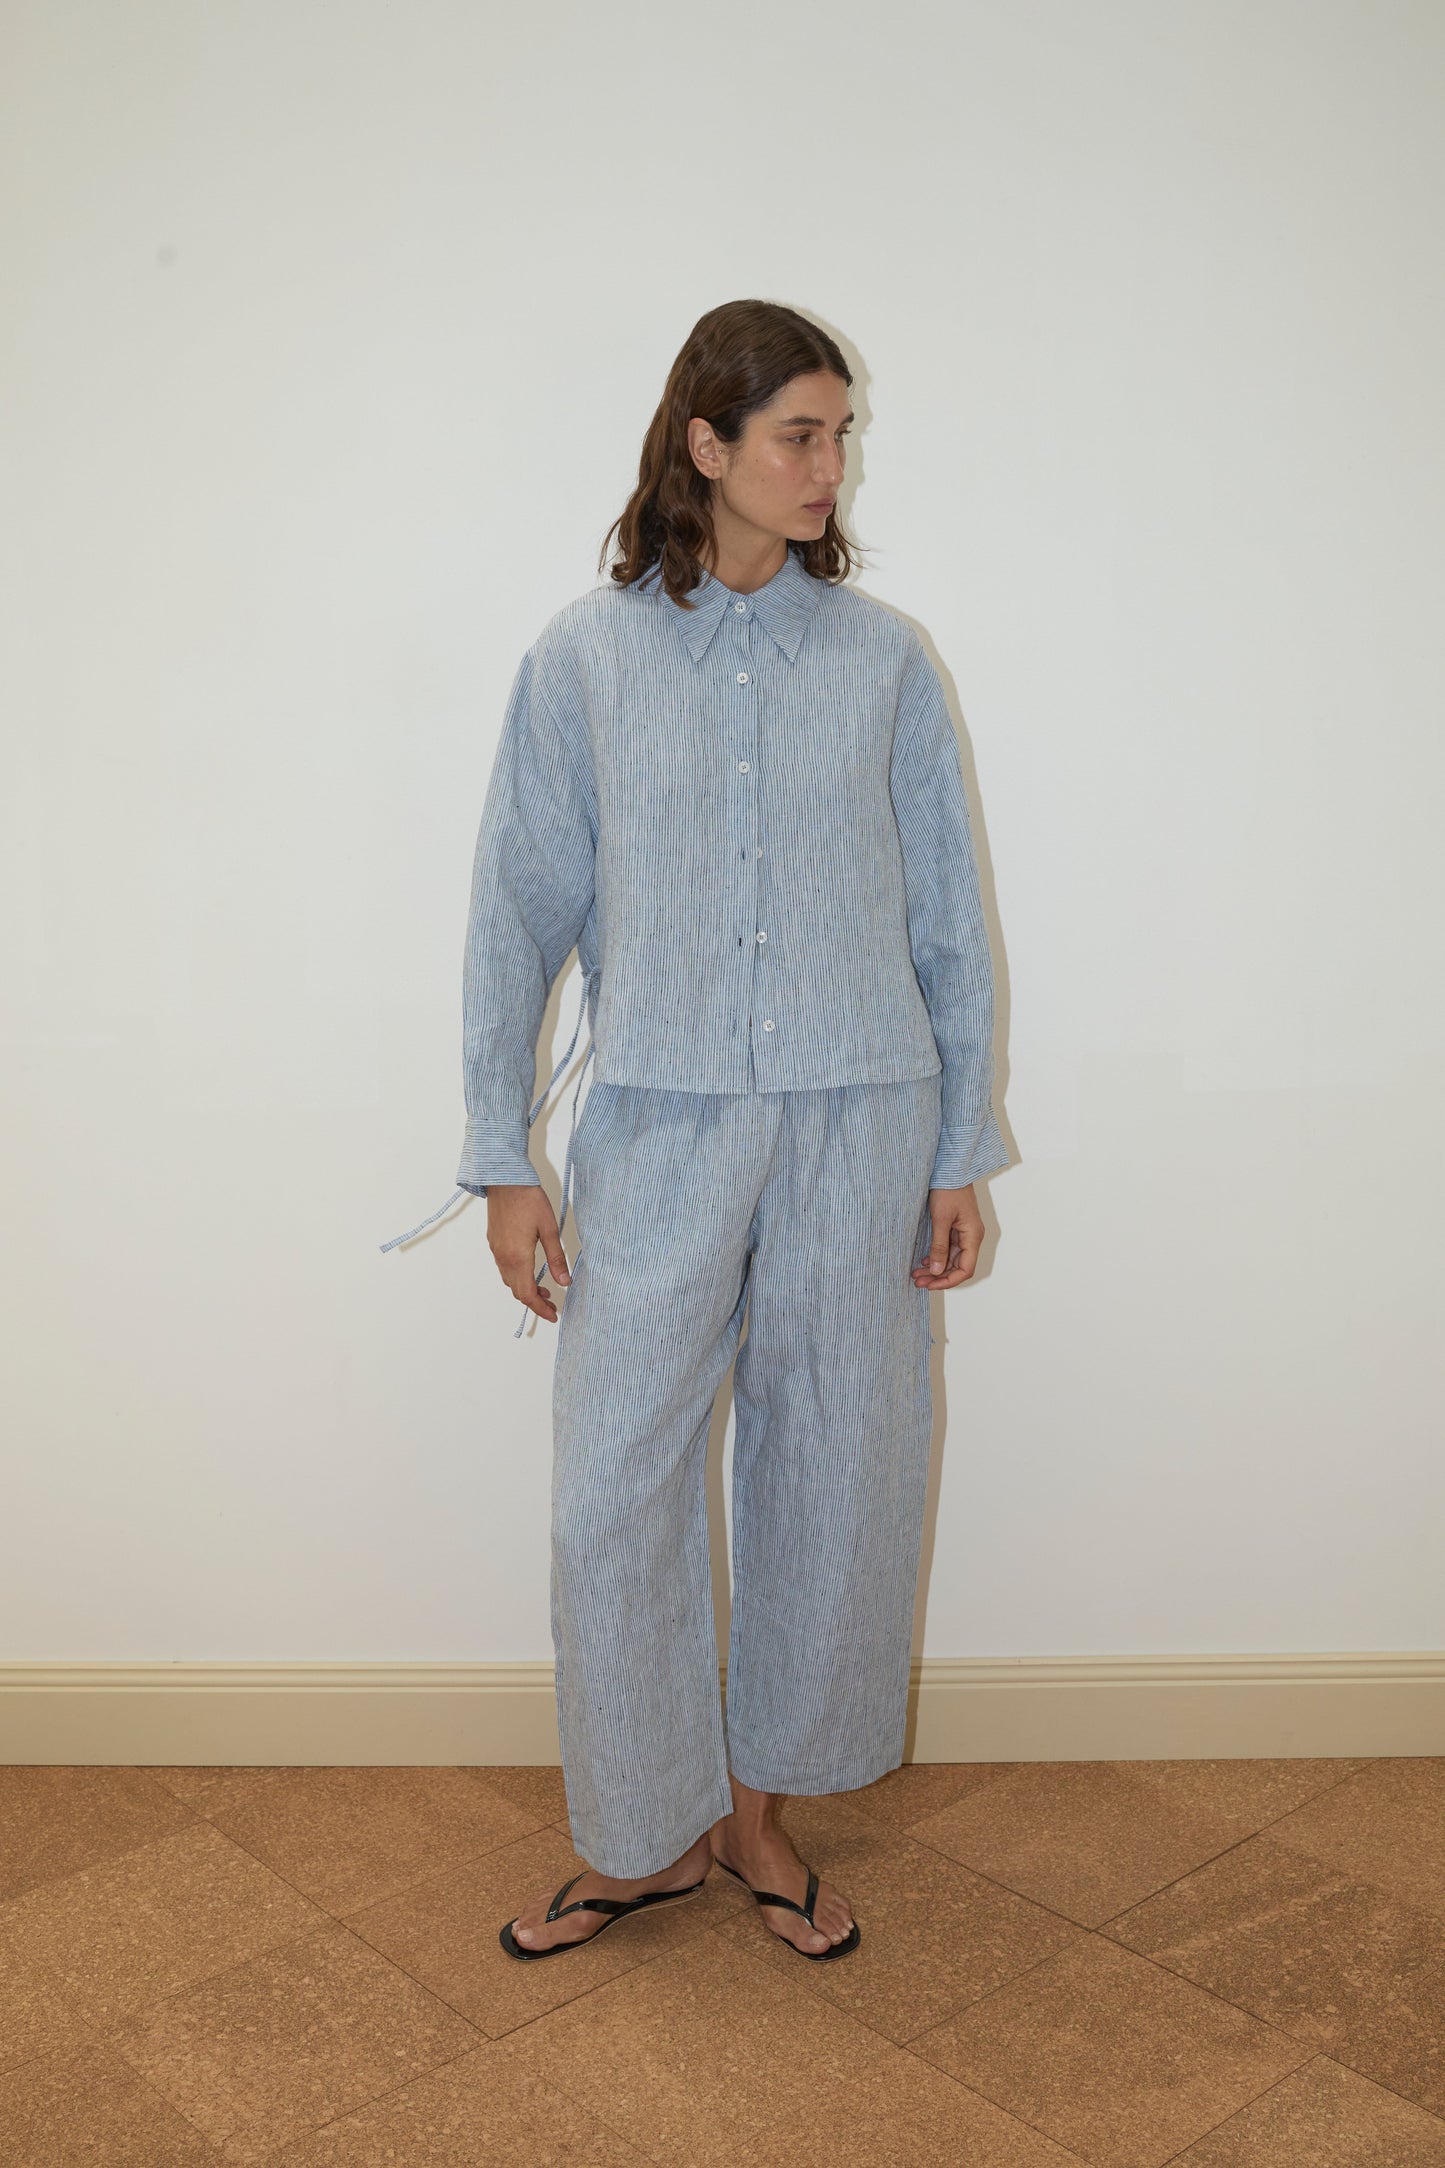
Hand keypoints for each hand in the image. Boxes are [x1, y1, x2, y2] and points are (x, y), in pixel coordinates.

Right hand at [487, 1185, 571, 1324]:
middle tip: (553, 1303)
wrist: (504, 1180)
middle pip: (517, 1291)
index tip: (553, 1315)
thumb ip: (557, 1258)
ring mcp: (496, 1250)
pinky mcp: (494, 1242)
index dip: (540, 1309)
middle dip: (535, 1302)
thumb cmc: (528, 1200)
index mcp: (518, 1258)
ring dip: (525, 1289)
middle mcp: (504, 1258)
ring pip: (509, 1280)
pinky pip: (504, 1268)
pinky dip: (517, 1277)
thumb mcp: (550, 1229)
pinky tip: (529, 1270)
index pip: (528, 1294)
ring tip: (544, 1289)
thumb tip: (565, 1282)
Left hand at [911, 1185, 984, 1290]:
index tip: (930, 1285)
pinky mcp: (956, 1228)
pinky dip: (937, 1257)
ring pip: (952, 1259)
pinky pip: (948, 1249)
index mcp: (973, 1236)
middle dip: (938, 1276)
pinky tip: (923, 1261)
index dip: (948, 1281)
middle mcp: (971, 1237)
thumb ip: (939, 1246)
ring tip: (917, 1274)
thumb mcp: (940, 1219)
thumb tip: (937, 1271)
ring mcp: (964, 1233)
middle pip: (958, 1267)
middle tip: (917, 1281)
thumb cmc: (948, 1189)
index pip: (965, 1269)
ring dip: (936, 1268)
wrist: (950, 1169)